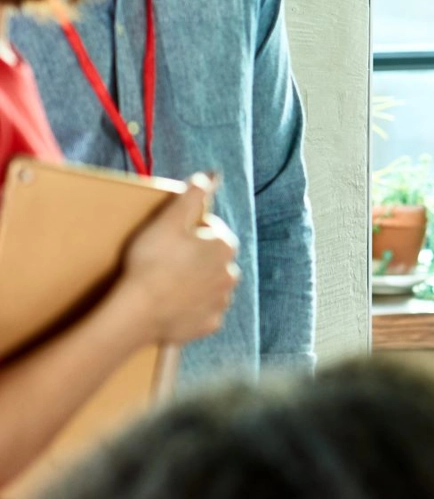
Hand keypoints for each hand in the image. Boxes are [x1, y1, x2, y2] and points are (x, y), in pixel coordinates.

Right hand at [112, 173, 239, 344]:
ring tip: (167, 284)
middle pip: (211, 258)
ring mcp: (221, 301)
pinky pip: (202, 310)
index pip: (210, 230)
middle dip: (194, 257)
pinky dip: (190, 307)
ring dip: (194, 282)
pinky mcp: (210, 323)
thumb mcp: (168, 221)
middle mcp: (231, 274)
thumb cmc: (151, 262)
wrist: (138, 311)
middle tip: (165, 262)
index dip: (187, 232)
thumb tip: (210, 175)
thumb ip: (192, 196)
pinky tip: (171, 305)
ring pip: (209, 284)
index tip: (168, 240)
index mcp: (224, 246)